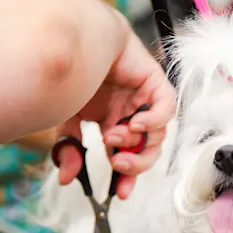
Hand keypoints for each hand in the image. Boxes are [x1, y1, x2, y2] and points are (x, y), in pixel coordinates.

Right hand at [56, 17, 175, 198]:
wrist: (82, 38)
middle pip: (147, 153)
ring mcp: (147, 102)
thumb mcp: (69, 119)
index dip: (126, 178)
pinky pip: (166, 109)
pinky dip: (154, 121)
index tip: (119, 193)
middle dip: (134, 164)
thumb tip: (66, 179)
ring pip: (156, 136)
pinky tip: (135, 123)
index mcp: (117, 126)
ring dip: (134, 142)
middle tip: (118, 164)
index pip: (128, 159)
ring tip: (114, 135)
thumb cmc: (76, 76)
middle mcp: (135, 117)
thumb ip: (70, 148)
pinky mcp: (156, 85)